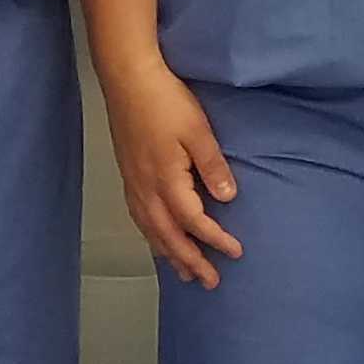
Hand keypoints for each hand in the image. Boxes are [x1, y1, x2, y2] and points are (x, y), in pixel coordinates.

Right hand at [101, 61, 241, 289]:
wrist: (127, 80)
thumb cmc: (166, 102)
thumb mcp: (198, 131)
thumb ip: (213, 167)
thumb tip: (228, 199)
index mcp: (166, 181)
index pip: (194, 222)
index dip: (215, 240)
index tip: (235, 253)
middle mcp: (145, 190)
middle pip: (168, 236)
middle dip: (190, 261)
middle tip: (209, 282)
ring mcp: (133, 184)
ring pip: (150, 231)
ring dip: (168, 254)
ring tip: (184, 273)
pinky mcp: (128, 176)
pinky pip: (139, 218)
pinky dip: (151, 236)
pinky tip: (158, 239)